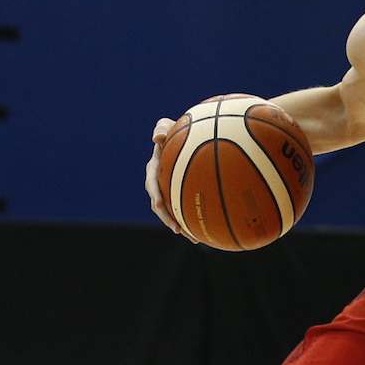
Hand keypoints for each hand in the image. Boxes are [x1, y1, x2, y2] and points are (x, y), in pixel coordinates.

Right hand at [145, 116, 189, 235]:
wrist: (184, 133)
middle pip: (163, 207)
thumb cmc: (174, 128)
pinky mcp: (182, 189)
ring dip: (184, 225)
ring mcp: (170, 188)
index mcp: (153, 171)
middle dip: (171, 221)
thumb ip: (161, 128)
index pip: (152, 189)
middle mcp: (160, 183)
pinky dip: (196, 215)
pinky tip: (212, 225)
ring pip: (175, 210)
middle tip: (182, 232)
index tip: (164, 213)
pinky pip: (188, 204)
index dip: (158, 203)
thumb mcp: (165, 125)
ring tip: (197, 238)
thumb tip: (157, 137)